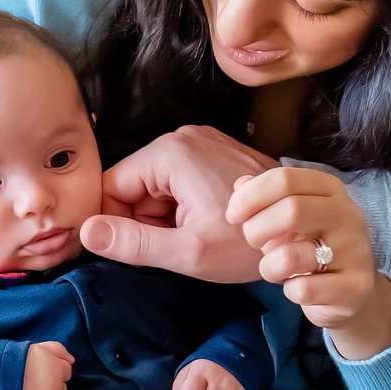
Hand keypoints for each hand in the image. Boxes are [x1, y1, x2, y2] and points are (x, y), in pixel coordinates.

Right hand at [16, 341, 73, 389]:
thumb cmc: (14, 362)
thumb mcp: (36, 347)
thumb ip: (58, 349)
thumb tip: (72, 360)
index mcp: (56, 368)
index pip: (66, 371)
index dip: (52, 370)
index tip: (37, 371)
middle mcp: (55, 388)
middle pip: (61, 389)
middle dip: (50, 386)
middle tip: (31, 383)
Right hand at [83, 126, 275, 283]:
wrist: (304, 232)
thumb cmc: (248, 244)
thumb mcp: (187, 252)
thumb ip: (132, 243)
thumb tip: (86, 231)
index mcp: (170, 153)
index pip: (111, 186)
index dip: (115, 222)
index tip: (136, 249)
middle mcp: (184, 137)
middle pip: (134, 185)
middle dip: (145, 220)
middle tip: (177, 246)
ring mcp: (203, 142)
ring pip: (157, 186)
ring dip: (166, 217)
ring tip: (197, 235)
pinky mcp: (217, 152)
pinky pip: (180, 181)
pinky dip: (184, 207)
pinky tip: (208, 224)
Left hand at [227, 166, 390, 359]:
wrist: (350, 292)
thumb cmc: (311, 248)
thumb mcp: (288, 219)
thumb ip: (265, 198)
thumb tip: (240, 185)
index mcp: (330, 190)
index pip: (285, 179)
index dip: (249, 197)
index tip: (233, 215)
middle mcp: (348, 214)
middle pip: (291, 210)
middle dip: (256, 229)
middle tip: (253, 242)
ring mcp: (355, 251)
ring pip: (291, 256)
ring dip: (269, 267)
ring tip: (276, 270)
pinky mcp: (356, 286)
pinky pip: (303, 289)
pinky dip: (290, 291)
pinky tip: (299, 288)